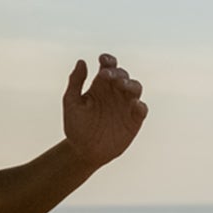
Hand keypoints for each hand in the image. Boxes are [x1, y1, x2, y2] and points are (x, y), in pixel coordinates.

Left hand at [62, 52, 146, 166]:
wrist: (83, 152)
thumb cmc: (76, 126)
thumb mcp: (71, 103)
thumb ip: (75, 82)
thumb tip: (82, 61)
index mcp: (100, 85)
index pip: (108, 67)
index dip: (108, 60)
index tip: (102, 60)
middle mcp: (115, 92)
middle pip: (122, 75)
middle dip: (117, 73)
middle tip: (107, 76)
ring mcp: (126, 105)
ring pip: (135, 88)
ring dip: (131, 84)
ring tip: (122, 85)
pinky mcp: (134, 120)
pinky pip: (142, 109)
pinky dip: (140, 106)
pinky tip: (134, 104)